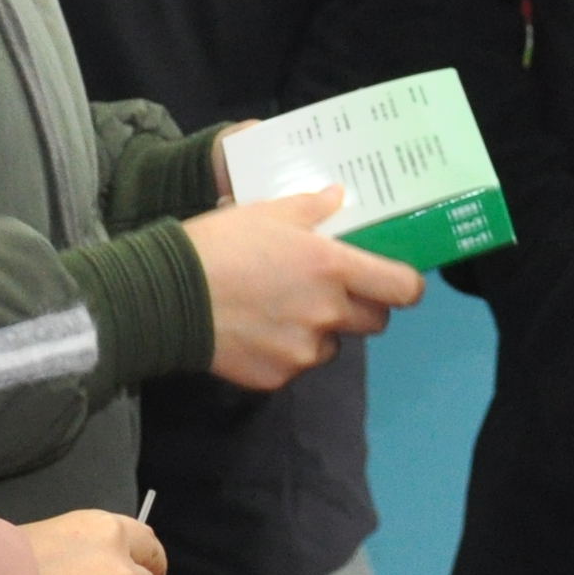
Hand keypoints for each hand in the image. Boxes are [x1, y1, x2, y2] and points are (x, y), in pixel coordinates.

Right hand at [186, 186, 424, 390]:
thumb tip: (339, 197)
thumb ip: (312, 207)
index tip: (397, 282)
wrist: (167, 297)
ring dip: (320, 330)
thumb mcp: (266, 212)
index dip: (406, 286)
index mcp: (333, 268)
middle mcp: (328, 313)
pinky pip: (296, 365)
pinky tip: (256, 332)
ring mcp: (304, 350)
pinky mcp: (279, 377)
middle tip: (332, 292)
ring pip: (333, 345)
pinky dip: (285, 352)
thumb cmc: (220, 245)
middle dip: (362, 307)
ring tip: (282, 310)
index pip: (402, 288)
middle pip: (375, 321)